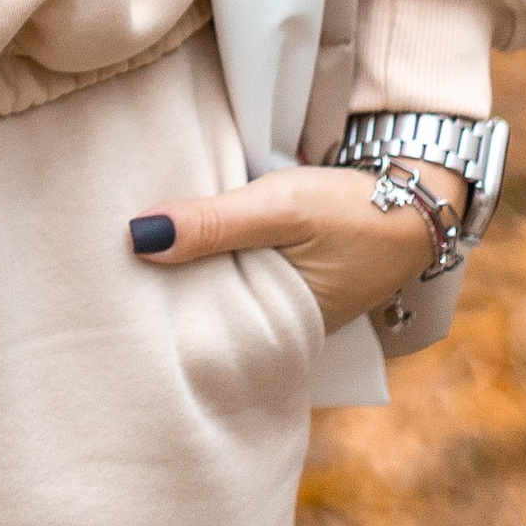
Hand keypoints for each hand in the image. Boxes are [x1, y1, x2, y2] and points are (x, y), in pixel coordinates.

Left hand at [126, 160, 467, 335]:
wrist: (421, 195)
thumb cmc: (355, 209)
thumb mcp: (281, 207)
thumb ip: (215, 222)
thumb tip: (139, 237)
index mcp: (278, 331)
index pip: (198, 328)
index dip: (153, 307)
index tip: (106, 288)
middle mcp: (279, 330)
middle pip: (206, 312)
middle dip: (165, 295)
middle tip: (104, 272)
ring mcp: (287, 307)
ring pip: (222, 291)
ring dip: (191, 272)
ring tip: (129, 256)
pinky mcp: (291, 280)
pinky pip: (241, 275)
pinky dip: (217, 259)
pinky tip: (183, 242)